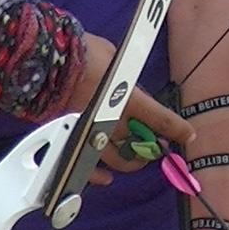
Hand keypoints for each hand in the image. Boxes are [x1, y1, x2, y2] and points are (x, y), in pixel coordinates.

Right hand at [59, 35, 203, 185]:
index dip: (177, 129)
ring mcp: (90, 133)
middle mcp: (111, 121)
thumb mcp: (116, 59)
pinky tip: (106, 177)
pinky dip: (97, 175)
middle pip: (139, 145)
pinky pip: (86, 166)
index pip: (160, 120)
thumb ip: (127, 81)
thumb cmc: (81, 52)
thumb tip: (135, 92)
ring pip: (116, 160)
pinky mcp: (70, 139)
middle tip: (154, 147)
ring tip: (134, 159)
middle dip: (150, 148)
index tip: (187, 135)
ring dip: (129, 162)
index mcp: (127, 100)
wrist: (41, 60)